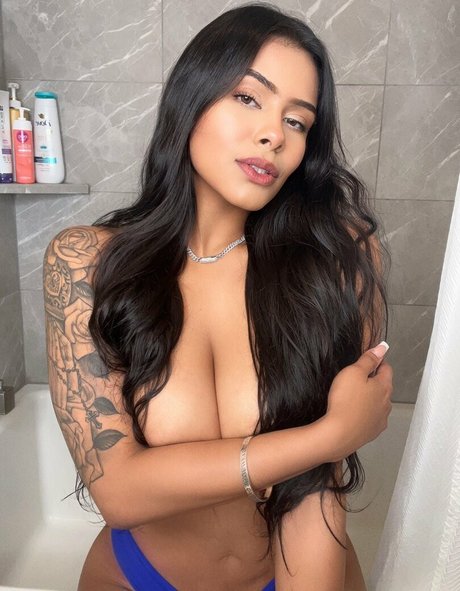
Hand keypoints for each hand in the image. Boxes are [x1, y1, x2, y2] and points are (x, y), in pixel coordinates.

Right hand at [325, 342, 392, 460]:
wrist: (338, 434)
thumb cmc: (344, 401)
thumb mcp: (353, 372)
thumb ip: (368, 359)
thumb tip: (382, 347)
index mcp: (384, 386)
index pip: (386, 368)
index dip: (377, 362)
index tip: (367, 361)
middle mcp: (387, 403)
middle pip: (384, 386)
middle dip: (373, 381)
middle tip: (356, 379)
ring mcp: (380, 419)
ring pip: (378, 403)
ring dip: (370, 399)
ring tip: (353, 397)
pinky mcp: (372, 432)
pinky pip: (371, 418)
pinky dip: (365, 414)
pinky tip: (353, 413)